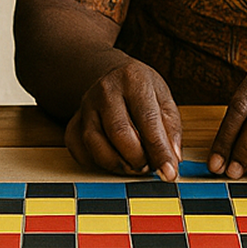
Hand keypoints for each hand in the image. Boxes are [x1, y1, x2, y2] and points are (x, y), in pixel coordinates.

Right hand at [65, 59, 181, 178]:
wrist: (111, 75)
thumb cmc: (141, 89)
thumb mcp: (164, 98)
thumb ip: (171, 129)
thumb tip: (173, 159)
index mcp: (133, 80)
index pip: (147, 120)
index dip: (159, 150)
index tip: (169, 172)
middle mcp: (106, 90)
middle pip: (119, 133)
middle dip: (137, 159)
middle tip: (149, 167)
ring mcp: (85, 106)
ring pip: (96, 144)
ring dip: (118, 164)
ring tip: (134, 165)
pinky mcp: (73, 122)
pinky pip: (80, 150)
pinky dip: (96, 162)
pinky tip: (113, 158)